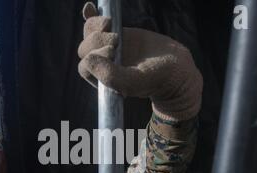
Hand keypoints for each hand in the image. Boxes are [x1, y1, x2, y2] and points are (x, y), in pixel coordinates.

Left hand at [78, 2, 202, 120]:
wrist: (172, 66)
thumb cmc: (153, 78)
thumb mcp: (134, 81)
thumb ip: (111, 76)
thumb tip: (88, 59)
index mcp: (102, 80)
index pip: (85, 67)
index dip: (94, 57)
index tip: (114, 52)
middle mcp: (101, 65)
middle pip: (84, 49)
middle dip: (96, 41)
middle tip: (117, 40)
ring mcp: (107, 47)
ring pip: (88, 34)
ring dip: (95, 26)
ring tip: (111, 25)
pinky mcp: (114, 33)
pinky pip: (96, 24)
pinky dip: (91, 15)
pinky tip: (89, 8)